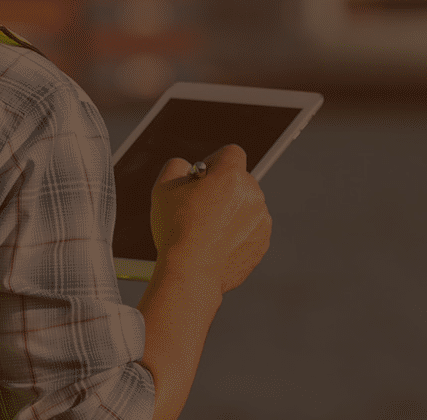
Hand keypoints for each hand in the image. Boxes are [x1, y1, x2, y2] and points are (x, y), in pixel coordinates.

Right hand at [149, 143, 271, 293]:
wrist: (190, 272)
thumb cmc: (176, 230)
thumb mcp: (163, 188)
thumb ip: (177, 166)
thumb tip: (188, 167)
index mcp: (232, 176)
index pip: (231, 153)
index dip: (214, 162)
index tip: (201, 178)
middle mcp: (253, 195)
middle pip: (239, 180)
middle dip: (222, 188)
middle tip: (199, 207)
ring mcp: (261, 220)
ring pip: (246, 205)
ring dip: (231, 211)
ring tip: (206, 230)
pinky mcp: (262, 243)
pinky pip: (250, 229)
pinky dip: (237, 233)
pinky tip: (216, 244)